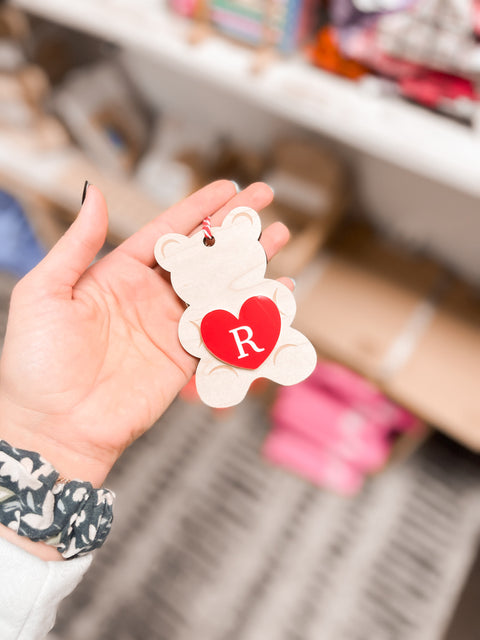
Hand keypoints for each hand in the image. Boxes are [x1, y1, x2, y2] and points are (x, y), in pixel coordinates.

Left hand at [0, 181, 289, 488]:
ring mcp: (170, 329)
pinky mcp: (185, 361)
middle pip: (202, 254)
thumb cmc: (36, 363)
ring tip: (281, 238)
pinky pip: (225, 331)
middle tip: (264, 200)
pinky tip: (276, 294)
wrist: (54, 427)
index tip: (229, 187)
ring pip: (220, 287)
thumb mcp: (44, 293)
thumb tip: (93, 192)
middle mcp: (149, 297)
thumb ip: (76, 244)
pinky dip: (253, 313)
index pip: (168, 232)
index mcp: (118, 275)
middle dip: (234, 226)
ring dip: (251, 262)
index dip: (199, 208)